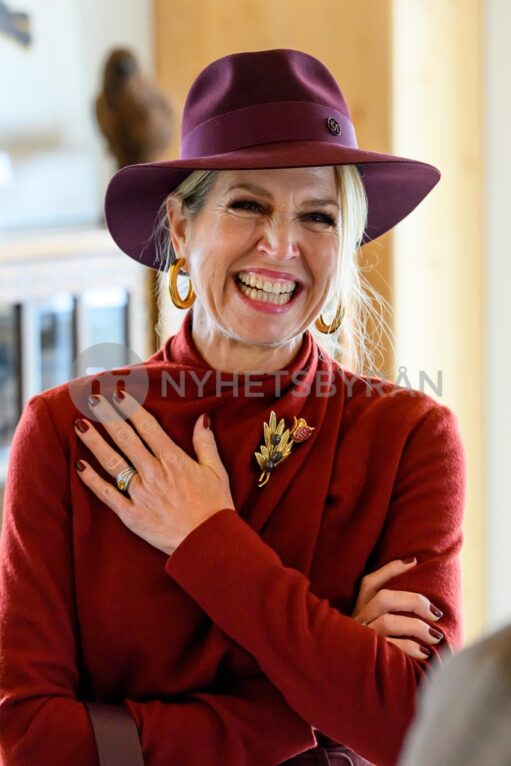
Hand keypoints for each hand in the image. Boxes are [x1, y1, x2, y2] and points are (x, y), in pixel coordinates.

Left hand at [73, 390, 234, 554]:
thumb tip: (202, 418)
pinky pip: (108, 495)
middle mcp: (153, 473)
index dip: (131, 408)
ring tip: (80, 424)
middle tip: (94, 400)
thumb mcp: (216, 471)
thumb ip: (205, 443)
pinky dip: (93, 480)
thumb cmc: (215, 506)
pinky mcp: (131, 514)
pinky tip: (80, 465)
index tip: (119, 393)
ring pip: (112, 462)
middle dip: (108, 417)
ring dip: (94, 442)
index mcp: (173, 460)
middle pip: (125, 439)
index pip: (147, 427)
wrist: (207, 542)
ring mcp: (140, 494)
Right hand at [351, 558, 443, 659]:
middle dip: (413, 601)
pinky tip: (425, 654)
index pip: (369, 583)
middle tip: (435, 612)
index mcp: (356, 611)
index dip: (390, 569)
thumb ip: (386, 617)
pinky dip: (411, 648)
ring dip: (416, 626)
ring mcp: (360, 640)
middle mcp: (356, 622)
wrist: (345, 687)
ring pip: (388, 621)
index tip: (414, 560)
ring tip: (435, 636)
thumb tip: (423, 608)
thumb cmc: (363, 655)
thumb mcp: (369, 632)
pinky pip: (392, 648)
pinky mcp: (367, 659)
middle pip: (383, 599)